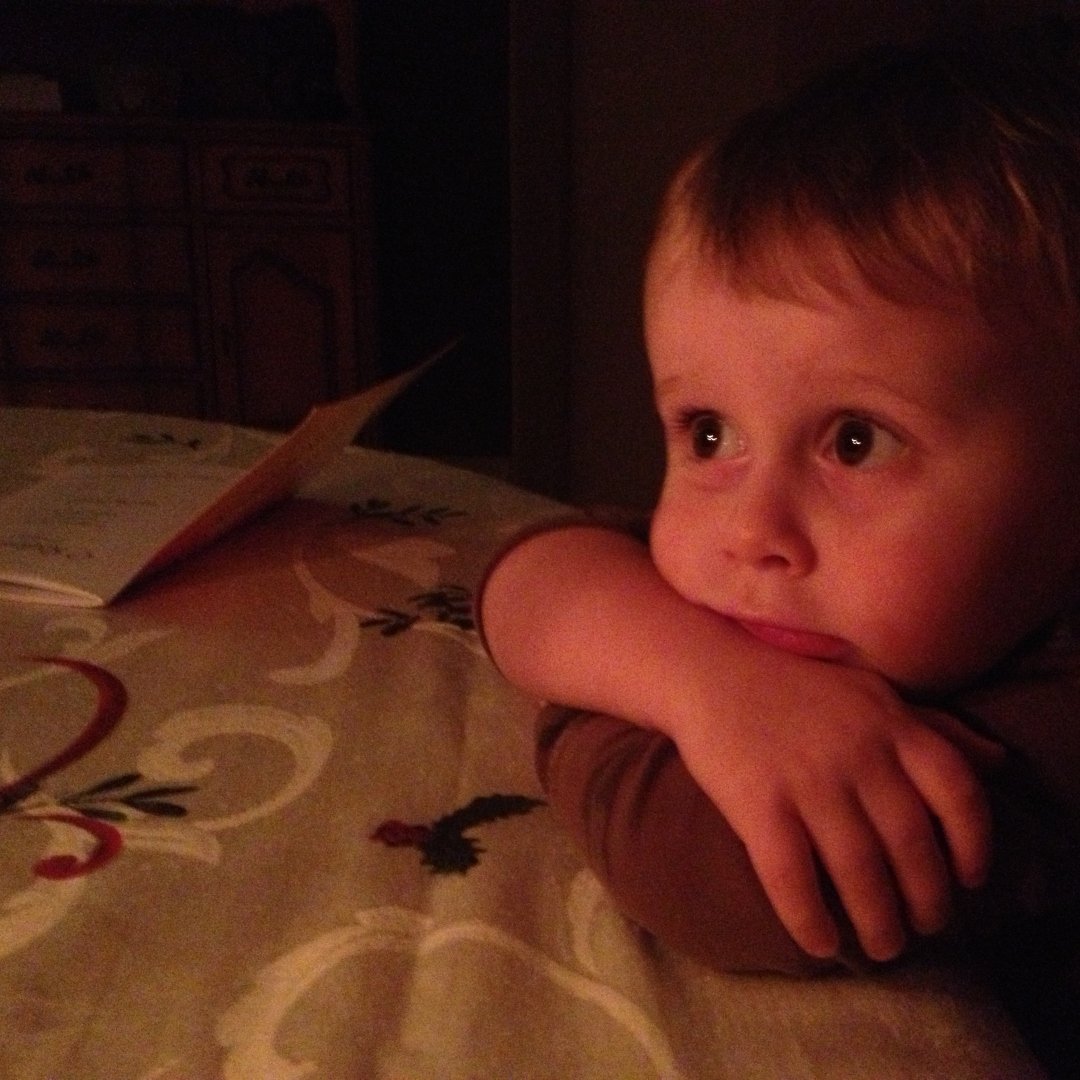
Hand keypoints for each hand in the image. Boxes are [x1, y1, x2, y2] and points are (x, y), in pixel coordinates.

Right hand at [666, 654, 996, 961]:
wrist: (709, 672)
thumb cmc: (795, 686)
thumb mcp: (871, 693)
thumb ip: (934, 728)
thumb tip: (999, 762)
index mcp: (891, 723)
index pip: (958, 792)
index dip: (973, 845)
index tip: (969, 880)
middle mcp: (858, 752)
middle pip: (911, 845)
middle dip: (927, 901)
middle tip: (924, 928)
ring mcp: (807, 779)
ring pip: (858, 870)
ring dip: (878, 922)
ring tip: (883, 947)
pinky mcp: (757, 802)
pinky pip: (791, 876)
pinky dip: (809, 918)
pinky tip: (821, 943)